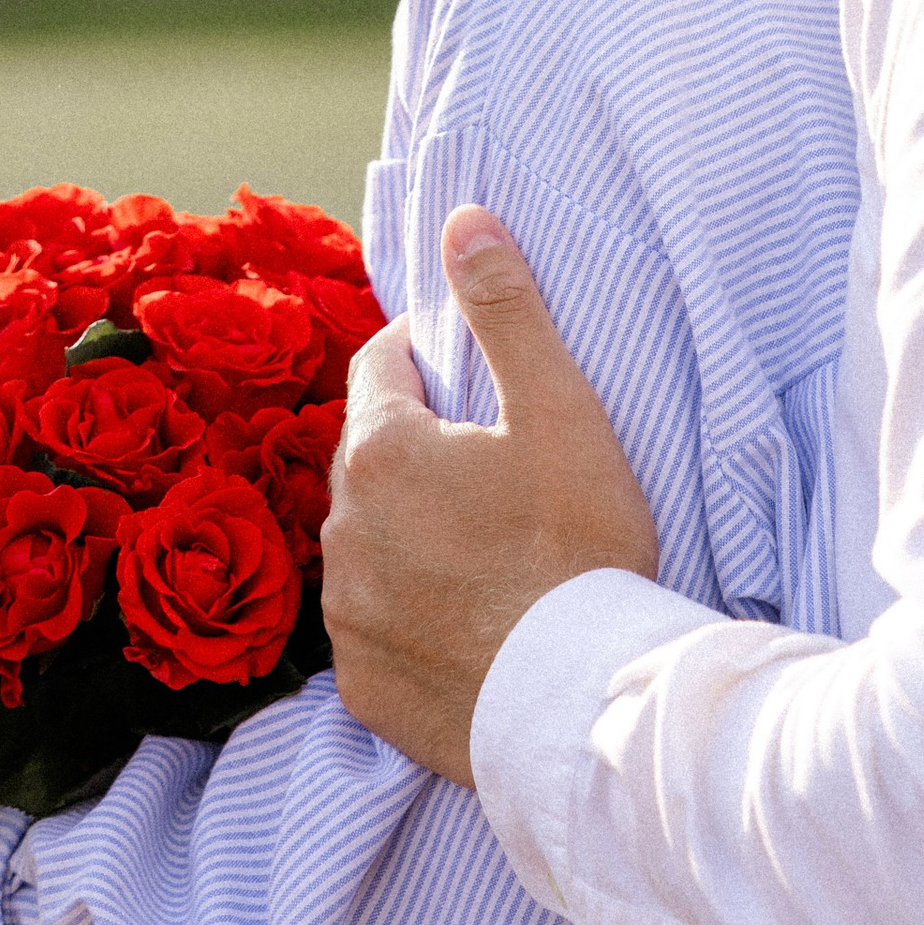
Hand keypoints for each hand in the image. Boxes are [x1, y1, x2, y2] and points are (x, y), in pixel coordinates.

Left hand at [322, 205, 656, 784]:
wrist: (582, 706)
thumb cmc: (579, 551)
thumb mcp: (558, 412)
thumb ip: (506, 310)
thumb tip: (464, 218)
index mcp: (381, 450)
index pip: (381, 366)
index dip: (427, 359)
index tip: (474, 378)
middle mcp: (342, 528)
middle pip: (372, 457)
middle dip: (419, 449)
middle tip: (497, 470)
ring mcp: (345, 613)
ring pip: (368, 542)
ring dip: (409, 532)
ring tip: (487, 549)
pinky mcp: (361, 684)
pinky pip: (373, 626)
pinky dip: (408, 614)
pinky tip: (466, 620)